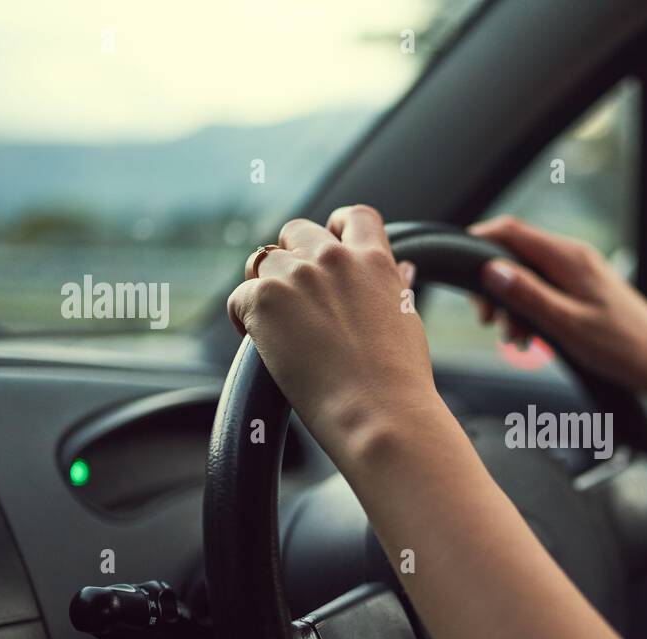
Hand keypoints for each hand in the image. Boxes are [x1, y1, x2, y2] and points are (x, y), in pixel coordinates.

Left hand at [226, 206, 437, 464]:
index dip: (336, 226)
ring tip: (276, 324)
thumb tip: (402, 270)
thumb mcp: (407, 321)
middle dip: (292, 256)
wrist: (379, 413)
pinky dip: (244, 318)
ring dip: (266, 287)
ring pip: (263, 261)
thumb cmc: (400, 381)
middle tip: (295, 296)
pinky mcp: (265, 300)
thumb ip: (395, 287)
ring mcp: (297, 277)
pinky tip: (259, 342)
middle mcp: (335, 259)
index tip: (329, 243)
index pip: (354, 217)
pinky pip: (239, 297)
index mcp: (374, 261)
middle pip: (297, 231)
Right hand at [470, 216, 646, 392]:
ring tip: (512, 339)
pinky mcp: (584, 290)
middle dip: (494, 285)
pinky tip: (530, 339)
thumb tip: (491, 269)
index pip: (511, 231)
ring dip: (512, 304)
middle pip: (516, 254)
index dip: (479, 242)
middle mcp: (574, 257)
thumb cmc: (623, 347)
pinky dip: (530, 310)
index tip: (458, 267)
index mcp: (568, 258)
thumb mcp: (567, 325)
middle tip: (486, 321)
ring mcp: (580, 272)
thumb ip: (528, 296)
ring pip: (528, 276)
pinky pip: (545, 290)